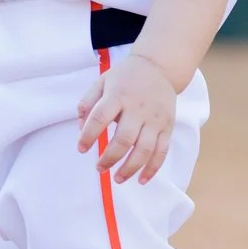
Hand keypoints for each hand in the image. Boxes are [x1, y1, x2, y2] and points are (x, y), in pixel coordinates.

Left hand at [75, 54, 178, 182]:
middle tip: (99, 168)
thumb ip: (87, 103)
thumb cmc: (125, 78)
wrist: (159, 68)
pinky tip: (141, 180)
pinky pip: (161, 151)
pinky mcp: (167, 127)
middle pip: (124, 138)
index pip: (100, 118)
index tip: (81, 149)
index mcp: (118, 95)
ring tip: (118, 178)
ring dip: (130, 168)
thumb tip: (80, 128)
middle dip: (110, 158)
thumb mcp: (102, 82)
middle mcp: (138, 108)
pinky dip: (152, 168)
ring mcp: (155, 119)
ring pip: (144, 149)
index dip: (88, 136)